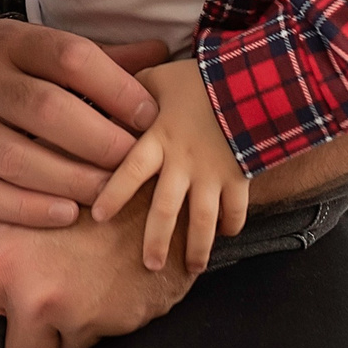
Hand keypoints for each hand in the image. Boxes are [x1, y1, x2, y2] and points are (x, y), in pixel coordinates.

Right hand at [0, 18, 162, 227]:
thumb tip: (158, 53)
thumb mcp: (24, 46)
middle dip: (102, 141)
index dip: (117, 87)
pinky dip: (33, 210)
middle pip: (49, 111)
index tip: (148, 114)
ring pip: (22, 160)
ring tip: (109, 192)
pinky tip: (67, 213)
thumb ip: (90, 58)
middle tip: (137, 162)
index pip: (69, 57)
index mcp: (7, 43)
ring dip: (75, 180)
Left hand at [0, 200, 194, 347]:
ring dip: (65, 325)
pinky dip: (97, 317)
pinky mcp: (118, 325)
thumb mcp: (18, 186)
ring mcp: (79, 315)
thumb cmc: (79, 178)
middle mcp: (36, 297)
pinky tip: (105, 276)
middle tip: (48, 291)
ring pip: (59, 347)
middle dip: (27, 342)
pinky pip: (95, 337)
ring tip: (81, 271)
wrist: (160, 184)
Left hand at [90, 58, 249, 271]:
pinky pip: (237, 210)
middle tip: (150, 265)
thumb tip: (99, 98)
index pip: (130, 170)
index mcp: (159, 138)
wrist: (249, 79)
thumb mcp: (157, 78)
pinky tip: (225, 235)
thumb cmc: (196, 80)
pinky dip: (232, 225)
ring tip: (192, 268)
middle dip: (157, 240)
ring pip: (203, 220)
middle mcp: (184, 162)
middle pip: (166, 209)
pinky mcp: (240, 177)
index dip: (114, 194)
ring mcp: (214, 173)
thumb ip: (130, 93)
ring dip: (198, 247)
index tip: (98, 217)